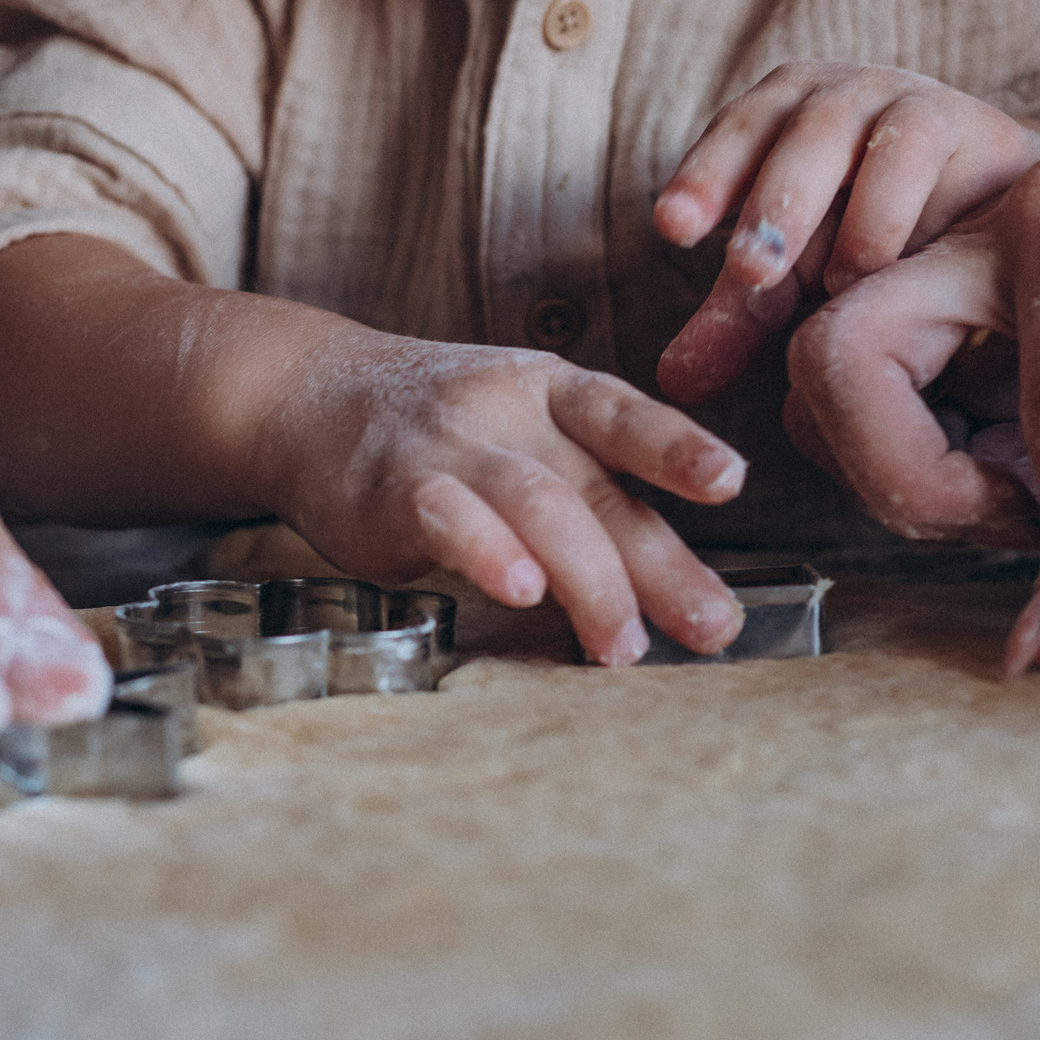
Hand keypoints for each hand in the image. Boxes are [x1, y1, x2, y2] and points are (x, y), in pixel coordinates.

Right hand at [257, 324, 750, 665]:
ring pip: (537, 504)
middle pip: (594, 489)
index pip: (625, 416)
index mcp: (555, 394)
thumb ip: (593, 506)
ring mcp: (452, 446)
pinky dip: (489, 552)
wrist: (307, 396)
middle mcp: (511, 412)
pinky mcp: (396, 489)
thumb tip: (681, 595)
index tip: (731, 481)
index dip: (678, 448)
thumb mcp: (527, 442)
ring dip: (589, 579)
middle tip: (709, 627)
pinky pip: (449, 516)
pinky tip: (520, 590)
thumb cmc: (444, 434)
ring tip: (621, 646)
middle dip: (658, 565)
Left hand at [652, 61, 1039, 404]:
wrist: (992, 218)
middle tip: (750, 270)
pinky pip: (924, 148)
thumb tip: (673, 384)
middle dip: (771, 200)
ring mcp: (902, 104)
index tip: (673, 229)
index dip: (703, 178)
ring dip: (847, 209)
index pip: (733, 137)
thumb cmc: (866, 242)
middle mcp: (835, 100)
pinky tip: (887, 269)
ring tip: (834, 287)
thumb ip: (737, 320)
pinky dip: (900, 207)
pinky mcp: (968, 122)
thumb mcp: (795, 282)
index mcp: (777, 120)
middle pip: (792, 132)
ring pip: (863, 133)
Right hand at [705, 0, 1039, 674]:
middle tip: (1024, 526)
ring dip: (906, 475)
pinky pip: (868, 398)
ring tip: (1032, 503)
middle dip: (908, 480)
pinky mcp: (952, 307)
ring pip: (829, 388)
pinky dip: (917, 460)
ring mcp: (957, 264)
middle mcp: (993, 230)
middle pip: (842, 366)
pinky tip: (1022, 476)